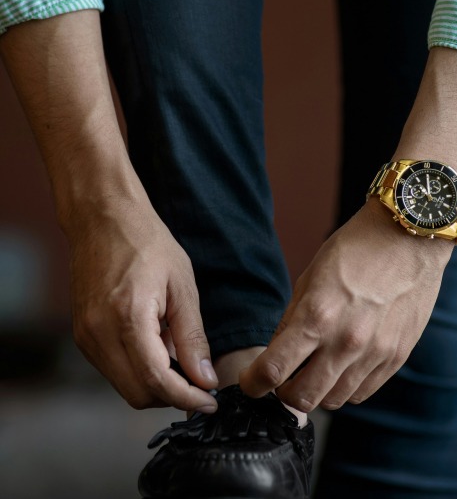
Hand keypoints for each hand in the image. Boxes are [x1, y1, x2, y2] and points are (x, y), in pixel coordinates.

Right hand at [67, 193, 218, 410]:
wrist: (104, 218)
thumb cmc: (147, 242)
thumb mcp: (182, 285)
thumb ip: (192, 336)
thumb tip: (205, 378)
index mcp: (127, 318)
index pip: (157, 381)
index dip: (187, 398)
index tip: (210, 401)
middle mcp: (98, 334)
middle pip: (137, 394)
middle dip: (172, 396)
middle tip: (200, 381)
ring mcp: (86, 336)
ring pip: (124, 385)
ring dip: (155, 382)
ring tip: (178, 351)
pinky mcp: (82, 334)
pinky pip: (113, 369)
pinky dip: (139, 368)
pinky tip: (158, 343)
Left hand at [239, 198, 451, 410]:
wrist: (408, 238)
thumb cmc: (356, 249)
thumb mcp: (311, 276)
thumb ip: (292, 319)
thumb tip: (277, 352)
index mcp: (317, 316)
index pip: (274, 370)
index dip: (254, 383)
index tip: (251, 383)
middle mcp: (346, 342)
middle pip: (303, 398)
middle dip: (284, 394)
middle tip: (282, 380)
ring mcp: (374, 353)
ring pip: (334, 400)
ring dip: (317, 392)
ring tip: (315, 370)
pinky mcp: (396, 357)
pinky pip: (362, 392)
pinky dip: (346, 387)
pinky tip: (342, 367)